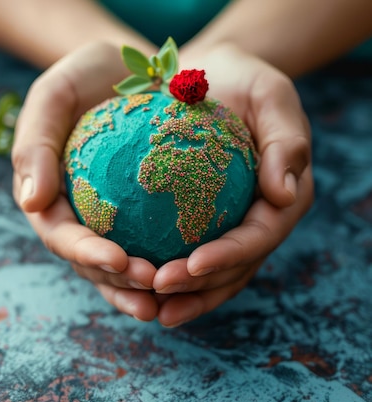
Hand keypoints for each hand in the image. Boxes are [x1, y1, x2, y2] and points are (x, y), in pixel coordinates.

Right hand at [11, 41, 161, 320]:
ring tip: (169, 298)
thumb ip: (34, 144)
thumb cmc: (84, 77)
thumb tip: (31, 203)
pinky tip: (191, 273)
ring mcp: (101, 220)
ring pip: (116, 266)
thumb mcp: (53, 95)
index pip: (60, 234)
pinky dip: (166, 263)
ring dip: (139, 287)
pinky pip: (148, 245)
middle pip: (88, 262)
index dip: (86, 253)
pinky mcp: (134, 217)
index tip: (119, 259)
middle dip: (118, 282)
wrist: (125, 70)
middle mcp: (70, 216)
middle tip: (154, 286)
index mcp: (44, 197)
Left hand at [152, 44, 313, 326]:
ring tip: (149, 308)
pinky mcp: (201, 222)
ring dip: (183, 296)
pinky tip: (132, 283)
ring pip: (211, 274)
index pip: (258, 237)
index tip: (190, 265)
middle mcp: (259, 220)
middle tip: (157, 290)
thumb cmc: (243, 81)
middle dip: (198, 287)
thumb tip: (284, 196)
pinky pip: (183, 254)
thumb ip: (286, 141)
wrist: (212, 77)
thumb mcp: (271, 95)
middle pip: (234, 268)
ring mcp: (230, 226)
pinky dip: (163, 272)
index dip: (228, 257)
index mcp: (282, 198)